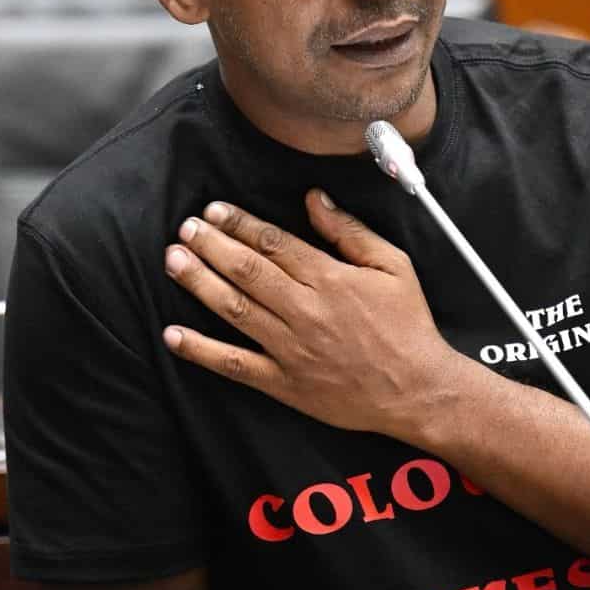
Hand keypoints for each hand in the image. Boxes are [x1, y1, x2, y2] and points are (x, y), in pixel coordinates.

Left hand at [161, 189, 462, 437]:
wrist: (416, 389)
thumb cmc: (408, 325)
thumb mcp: (394, 266)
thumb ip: (350, 232)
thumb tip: (315, 200)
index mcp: (330, 279)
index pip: (273, 242)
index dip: (239, 223)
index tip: (214, 210)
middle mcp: (304, 310)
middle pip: (246, 270)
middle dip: (210, 245)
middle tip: (185, 228)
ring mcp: (290, 348)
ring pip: (234, 308)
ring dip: (199, 282)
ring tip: (174, 260)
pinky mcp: (284, 383)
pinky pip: (235, 364)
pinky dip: (201, 350)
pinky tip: (173, 334)